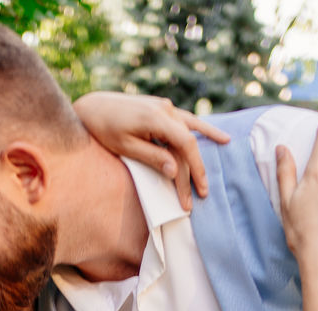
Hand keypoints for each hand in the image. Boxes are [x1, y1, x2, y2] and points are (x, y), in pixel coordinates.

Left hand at [72, 91, 229, 209]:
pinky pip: (185, 121)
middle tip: (200, 196)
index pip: (185, 145)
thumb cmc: (104, 129)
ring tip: (225, 148)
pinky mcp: (161, 109)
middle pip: (187, 144)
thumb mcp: (126, 147)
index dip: (193, 171)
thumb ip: (152, 158)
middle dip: (194, 172)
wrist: (93, 107)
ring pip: (191, 130)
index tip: (194, 194)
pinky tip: (217, 135)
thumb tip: (175, 172)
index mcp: (157, 118)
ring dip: (204, 147)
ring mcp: (164, 107)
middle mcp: (165, 109)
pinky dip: (200, 129)